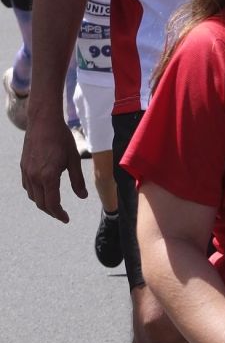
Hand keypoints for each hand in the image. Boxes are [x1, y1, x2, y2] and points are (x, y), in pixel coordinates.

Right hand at [19, 103, 84, 221]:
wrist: (43, 122)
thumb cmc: (62, 139)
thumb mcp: (74, 160)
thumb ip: (77, 180)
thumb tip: (83, 197)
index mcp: (48, 176)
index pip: (52, 203)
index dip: (59, 214)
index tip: (66, 219)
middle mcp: (34, 176)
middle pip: (41, 203)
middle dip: (52, 211)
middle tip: (62, 215)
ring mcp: (26, 171)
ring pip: (32, 195)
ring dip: (43, 203)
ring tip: (54, 205)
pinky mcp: (23, 166)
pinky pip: (27, 186)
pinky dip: (35, 193)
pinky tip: (44, 191)